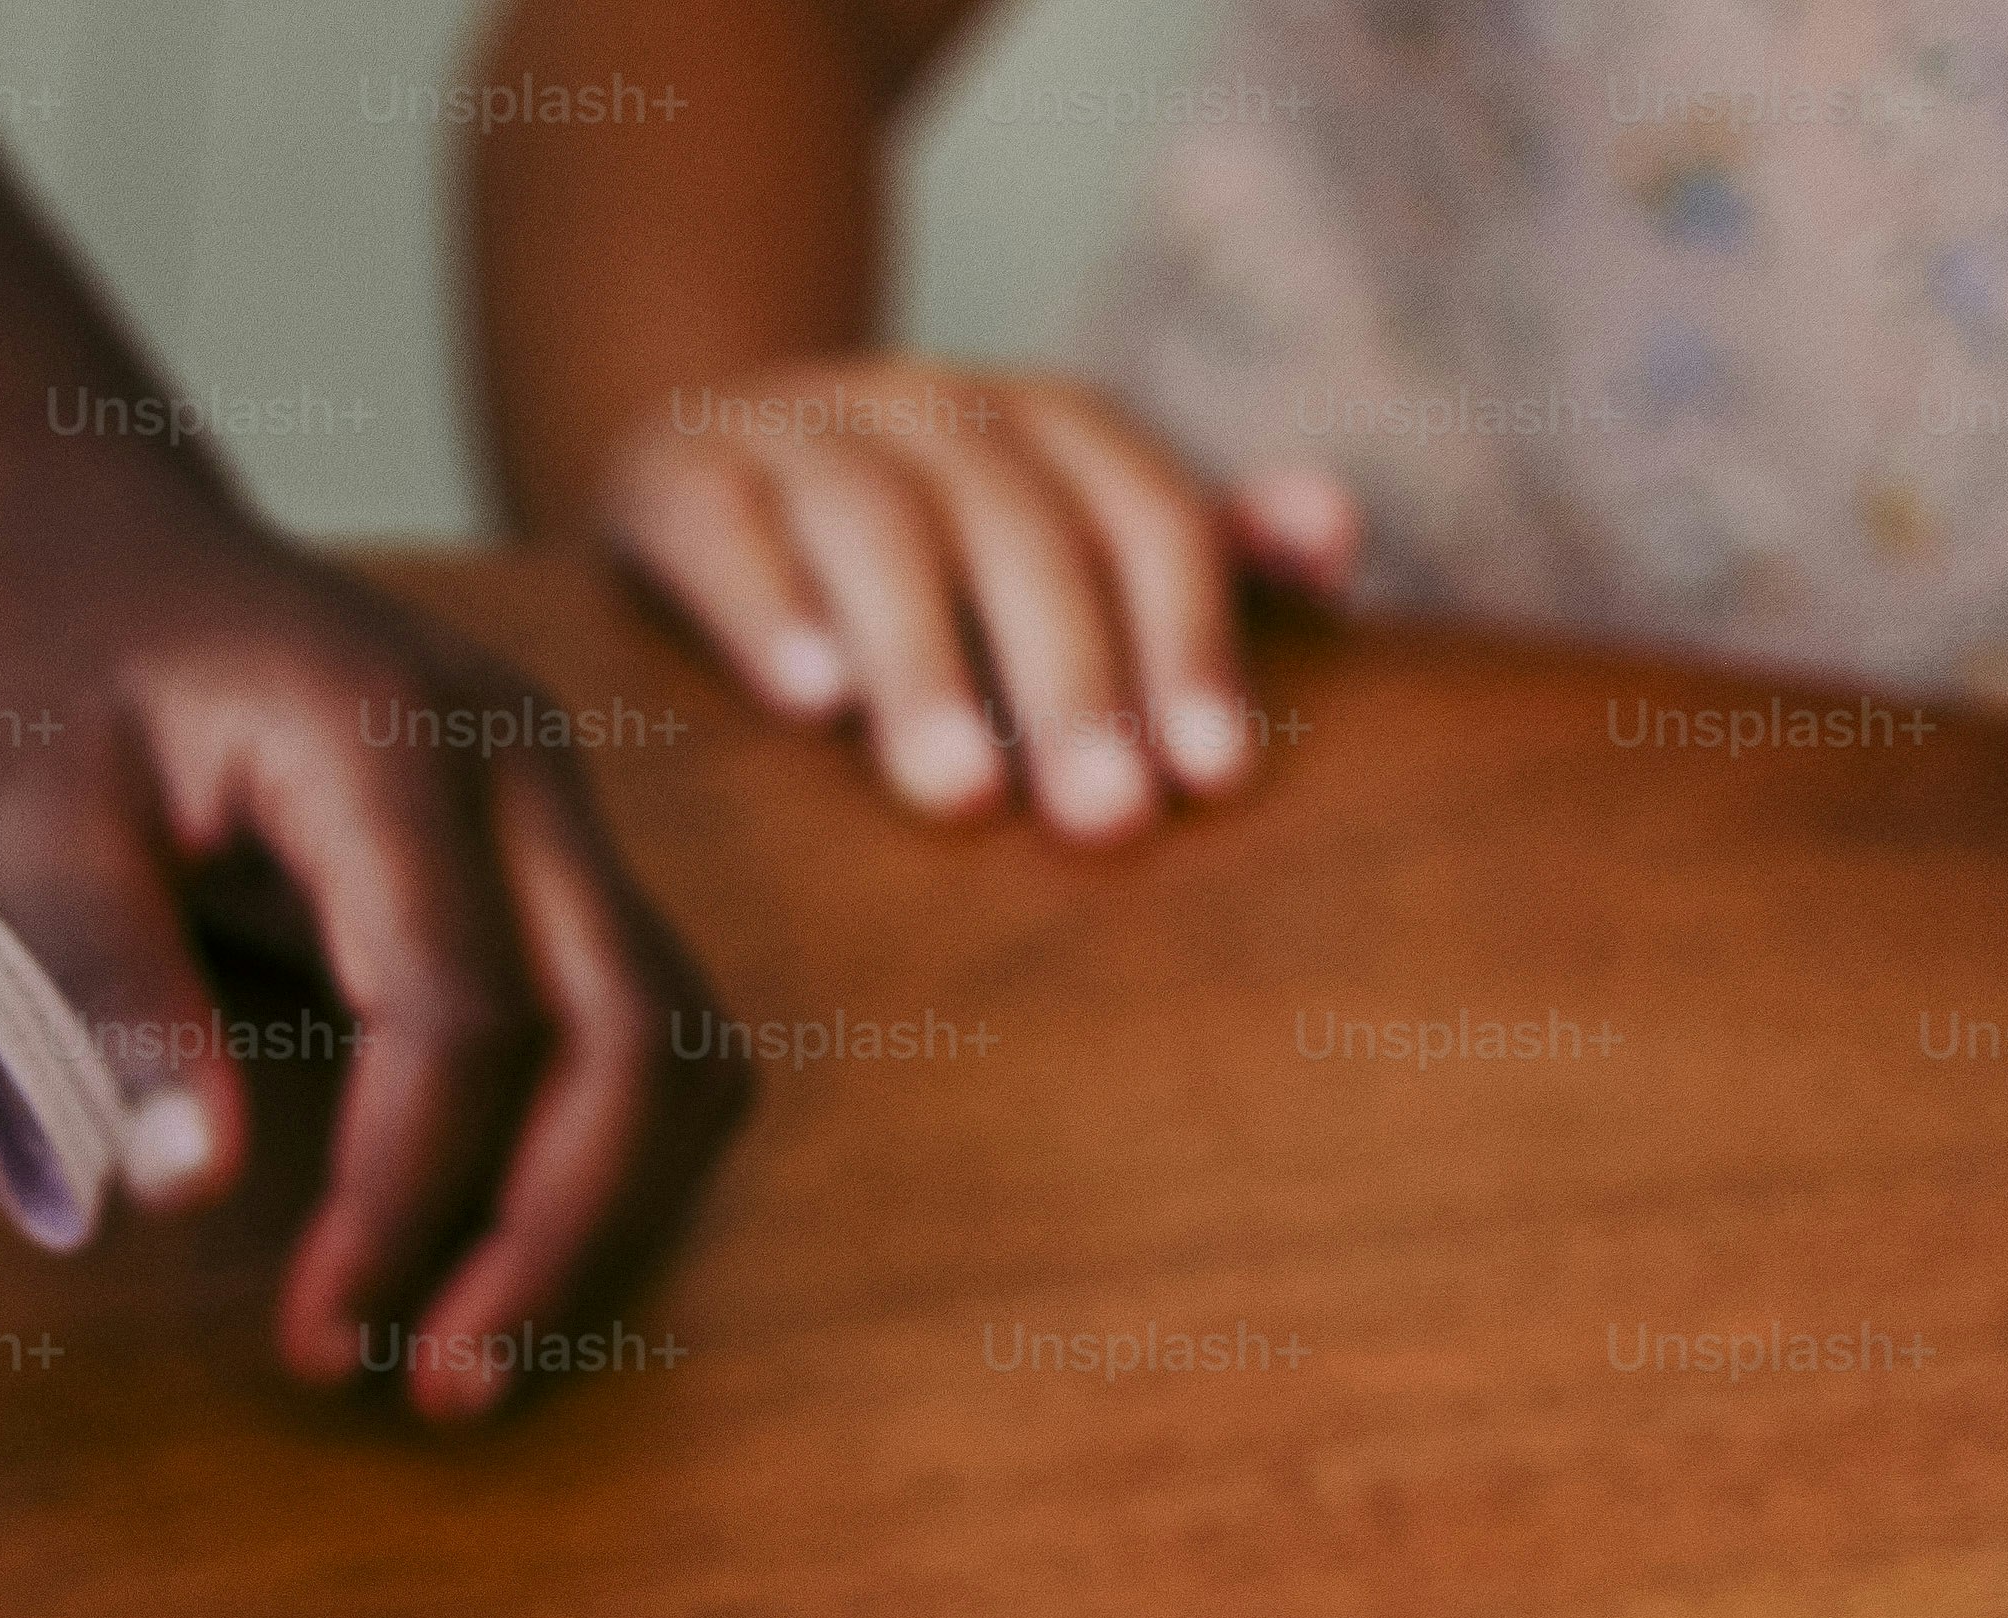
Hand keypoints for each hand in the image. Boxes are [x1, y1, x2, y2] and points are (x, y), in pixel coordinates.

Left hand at [0, 478, 735, 1410]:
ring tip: (469, 1359)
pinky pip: (641, 1028)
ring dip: (604, 1218)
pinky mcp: (553, 859)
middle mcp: (521, 765)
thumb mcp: (14, 814)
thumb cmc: (39, 668)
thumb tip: (192, 1184)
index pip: (463, 1012)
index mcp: (388, 739)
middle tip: (439, 1393)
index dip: (408, 1199)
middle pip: (635, 1033)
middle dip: (555, 1238)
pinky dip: (600, 1160)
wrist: (88, 536)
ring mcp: (559, 806)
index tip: (318, 1334)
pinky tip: (495, 1260)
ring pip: (677, 1042)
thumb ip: (108, 983)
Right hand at [601, 358, 1350, 839]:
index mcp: (1046, 424)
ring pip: (875, 525)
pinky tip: (809, 703)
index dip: (1185, 641)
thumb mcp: (1063, 534)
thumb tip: (1336, 534)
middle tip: (1102, 822)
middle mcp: (929, 404)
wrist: (704, 461)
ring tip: (959, 794)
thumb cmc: (925, 550)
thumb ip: (1199, 548)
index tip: (1209, 778)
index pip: (1144, 518)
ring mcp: (795, 429)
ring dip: (925, 660)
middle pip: (1018, 528)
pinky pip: (720, 523)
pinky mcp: (670, 470)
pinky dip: (764, 605)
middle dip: (1069, 677)